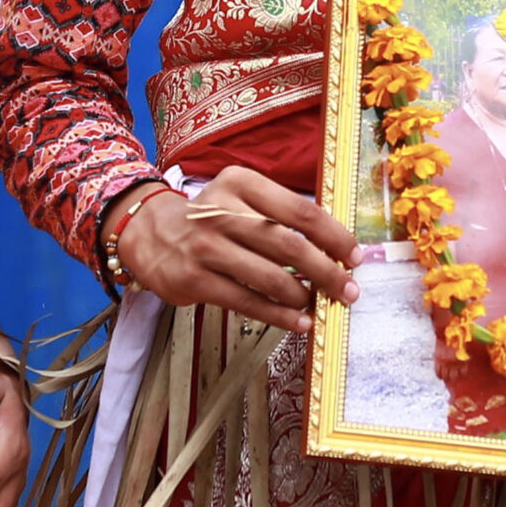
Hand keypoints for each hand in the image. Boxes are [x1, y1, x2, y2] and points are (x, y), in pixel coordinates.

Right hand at [114, 168, 360, 330]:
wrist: (150, 233)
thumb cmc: (210, 219)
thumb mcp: (240, 198)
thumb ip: (280, 215)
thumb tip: (334, 248)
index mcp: (241, 184)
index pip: (300, 210)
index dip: (333, 236)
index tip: (355, 256)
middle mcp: (221, 211)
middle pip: (288, 244)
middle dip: (326, 271)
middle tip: (349, 290)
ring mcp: (205, 246)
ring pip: (269, 275)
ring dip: (304, 295)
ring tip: (322, 304)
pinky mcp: (193, 280)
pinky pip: (247, 301)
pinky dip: (279, 315)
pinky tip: (299, 322)